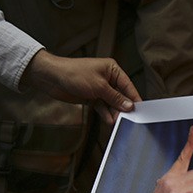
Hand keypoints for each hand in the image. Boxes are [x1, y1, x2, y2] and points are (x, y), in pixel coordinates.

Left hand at [20, 50, 141, 122]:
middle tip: (128, 119)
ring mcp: (99, 88)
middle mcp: (107, 78)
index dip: (134, 98)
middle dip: (123, 107)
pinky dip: (105, 113)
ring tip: (117, 122)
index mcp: (112, 70)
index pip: (128, 85)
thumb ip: (115, 98)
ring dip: (114, 112)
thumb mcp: (99, 87)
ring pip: (112, 103)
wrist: (52, 78)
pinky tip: (109, 120)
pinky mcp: (92, 96)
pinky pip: (102, 107)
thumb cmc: (74, 74)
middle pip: (121, 96)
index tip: (141, 110)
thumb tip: (129, 105)